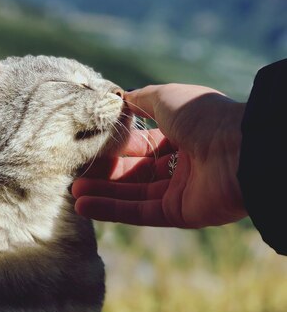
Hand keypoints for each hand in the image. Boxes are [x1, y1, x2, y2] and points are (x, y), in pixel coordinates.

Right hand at [72, 84, 247, 227]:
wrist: (238, 148)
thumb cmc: (204, 117)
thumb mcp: (167, 97)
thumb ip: (142, 99)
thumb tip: (121, 98)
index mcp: (180, 135)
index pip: (139, 145)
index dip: (114, 148)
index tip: (86, 148)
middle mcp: (180, 164)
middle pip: (133, 172)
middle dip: (104, 174)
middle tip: (74, 175)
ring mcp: (179, 191)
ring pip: (132, 194)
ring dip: (102, 194)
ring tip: (73, 193)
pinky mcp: (178, 214)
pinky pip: (139, 212)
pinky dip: (111, 210)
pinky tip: (84, 206)